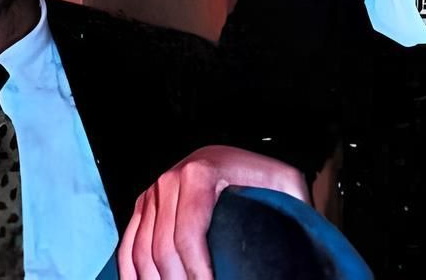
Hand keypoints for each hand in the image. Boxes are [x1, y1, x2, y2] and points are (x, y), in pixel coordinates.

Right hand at [118, 144, 310, 279]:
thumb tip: (297, 244)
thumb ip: (292, 208)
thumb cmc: (263, 178)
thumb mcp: (284, 187)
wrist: (238, 158)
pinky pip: (127, 245)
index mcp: (200, 173)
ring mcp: (153, 192)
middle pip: (162, 248)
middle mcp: (170, 179)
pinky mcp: (144, 205)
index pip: (188, 236)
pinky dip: (132, 273)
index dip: (196, 273)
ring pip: (141, 251)